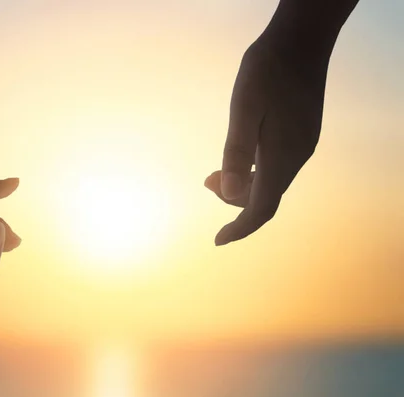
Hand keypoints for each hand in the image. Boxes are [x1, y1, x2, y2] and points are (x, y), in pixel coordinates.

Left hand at [205, 37, 327, 244]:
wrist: (300, 42)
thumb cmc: (266, 71)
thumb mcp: (243, 109)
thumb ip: (236, 152)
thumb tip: (226, 193)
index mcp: (280, 156)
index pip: (260, 207)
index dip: (240, 228)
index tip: (218, 240)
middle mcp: (296, 157)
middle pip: (264, 198)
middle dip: (234, 201)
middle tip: (207, 181)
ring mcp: (302, 146)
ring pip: (270, 183)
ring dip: (242, 186)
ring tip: (215, 173)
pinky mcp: (301, 135)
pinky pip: (276, 168)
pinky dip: (254, 173)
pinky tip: (239, 158)